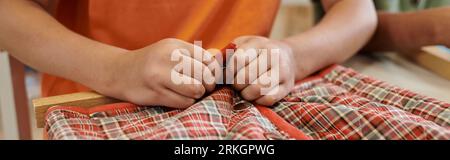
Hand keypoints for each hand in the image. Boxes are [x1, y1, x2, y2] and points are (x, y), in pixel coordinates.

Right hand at [100, 38, 217, 107]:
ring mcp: (159, 77)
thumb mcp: (170, 51)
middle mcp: (166, 59)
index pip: (206, 59)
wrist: (119, 72)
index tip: (209, 76)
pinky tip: (179, 97)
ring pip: (196, 90)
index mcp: (173, 46)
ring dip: (197, 94)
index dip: (212, 70)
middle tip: (203, 87)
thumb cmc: (152, 62)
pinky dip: (187, 102)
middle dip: (207, 84)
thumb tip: (218, 68)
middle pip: (203, 74)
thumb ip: (192, 56)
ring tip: (190, 92)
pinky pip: (184, 102)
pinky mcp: (155, 94)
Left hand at [227, 36, 296, 105]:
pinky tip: (256, 95)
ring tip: (245, 90)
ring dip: (246, 94)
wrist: (288, 56)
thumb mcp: (242, 45)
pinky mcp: (287, 87)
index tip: (229, 74)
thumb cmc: (258, 52)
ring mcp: (282, 71)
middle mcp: (273, 56)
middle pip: (246, 77)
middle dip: (236, 84)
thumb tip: (212, 64)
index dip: (229, 71)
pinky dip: (258, 100)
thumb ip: (226, 53)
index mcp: (259, 44)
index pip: (238, 60)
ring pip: (257, 89)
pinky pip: (268, 99)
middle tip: (236, 84)